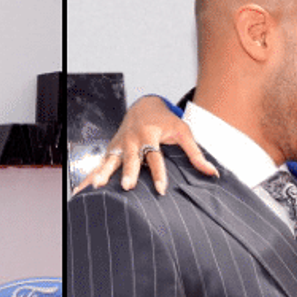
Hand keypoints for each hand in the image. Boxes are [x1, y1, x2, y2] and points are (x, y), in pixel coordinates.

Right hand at [73, 95, 216, 196]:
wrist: (144, 106)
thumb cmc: (166, 122)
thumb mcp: (183, 133)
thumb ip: (196, 154)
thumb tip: (213, 172)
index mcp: (150, 134)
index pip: (155, 157)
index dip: (158, 173)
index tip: (161, 189)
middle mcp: (132, 139)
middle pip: (130, 159)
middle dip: (128, 172)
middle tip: (127, 186)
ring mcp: (119, 145)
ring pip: (110, 161)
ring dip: (103, 173)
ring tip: (97, 186)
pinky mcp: (110, 151)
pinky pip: (99, 165)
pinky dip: (90, 177)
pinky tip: (83, 190)